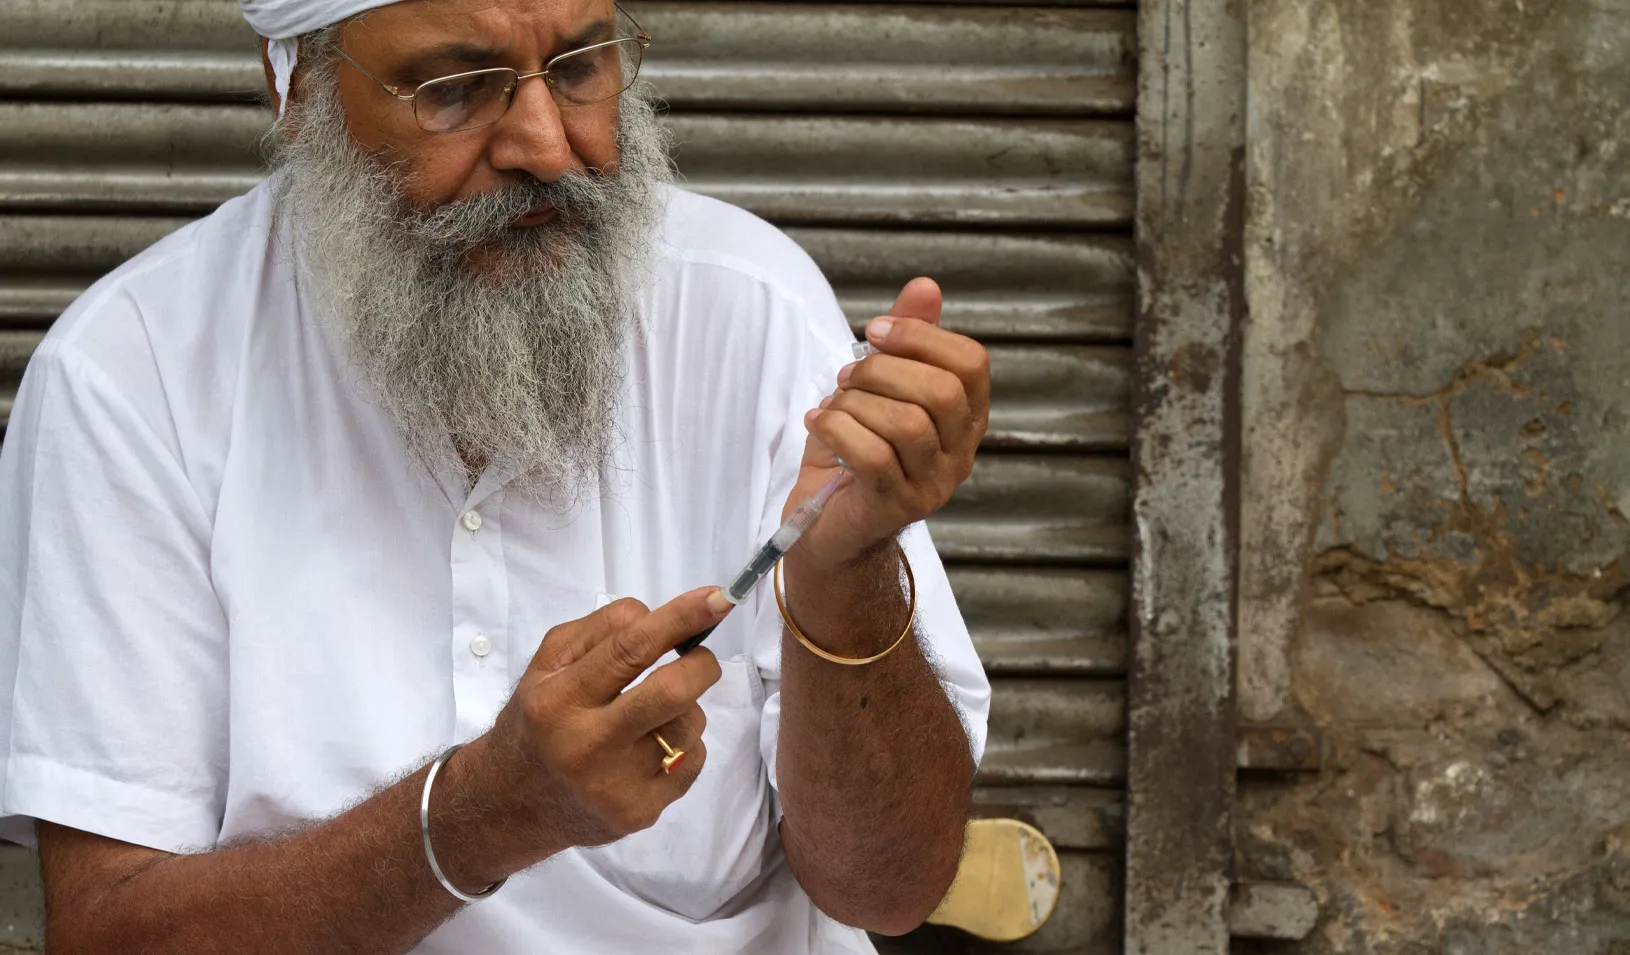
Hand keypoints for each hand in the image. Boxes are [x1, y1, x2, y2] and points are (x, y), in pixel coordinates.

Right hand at [467, 588, 730, 854]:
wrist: (513, 804)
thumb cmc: (538, 720)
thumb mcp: (548, 664)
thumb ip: (601, 630)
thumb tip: (660, 616)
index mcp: (561, 699)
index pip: (630, 649)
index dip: (680, 619)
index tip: (717, 597)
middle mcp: (588, 744)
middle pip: (672, 692)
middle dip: (701, 664)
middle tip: (698, 657)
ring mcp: (617, 785)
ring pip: (689, 725)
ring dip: (686, 707)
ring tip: (655, 712)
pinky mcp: (640, 813)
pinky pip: (693, 761)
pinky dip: (684, 744)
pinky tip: (652, 747)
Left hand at [791, 277, 990, 568]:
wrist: (826, 523)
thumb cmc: (855, 449)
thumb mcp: (878, 386)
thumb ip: (904, 339)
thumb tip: (925, 286)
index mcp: (966, 418)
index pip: (972, 363)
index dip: (922, 336)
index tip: (875, 332)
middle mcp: (959, 454)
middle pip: (942, 392)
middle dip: (883, 370)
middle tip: (847, 376)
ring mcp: (931, 485)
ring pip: (906, 424)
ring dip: (856, 403)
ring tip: (833, 405)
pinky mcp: (894, 507)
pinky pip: (872, 457)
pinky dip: (837, 430)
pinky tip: (819, 424)